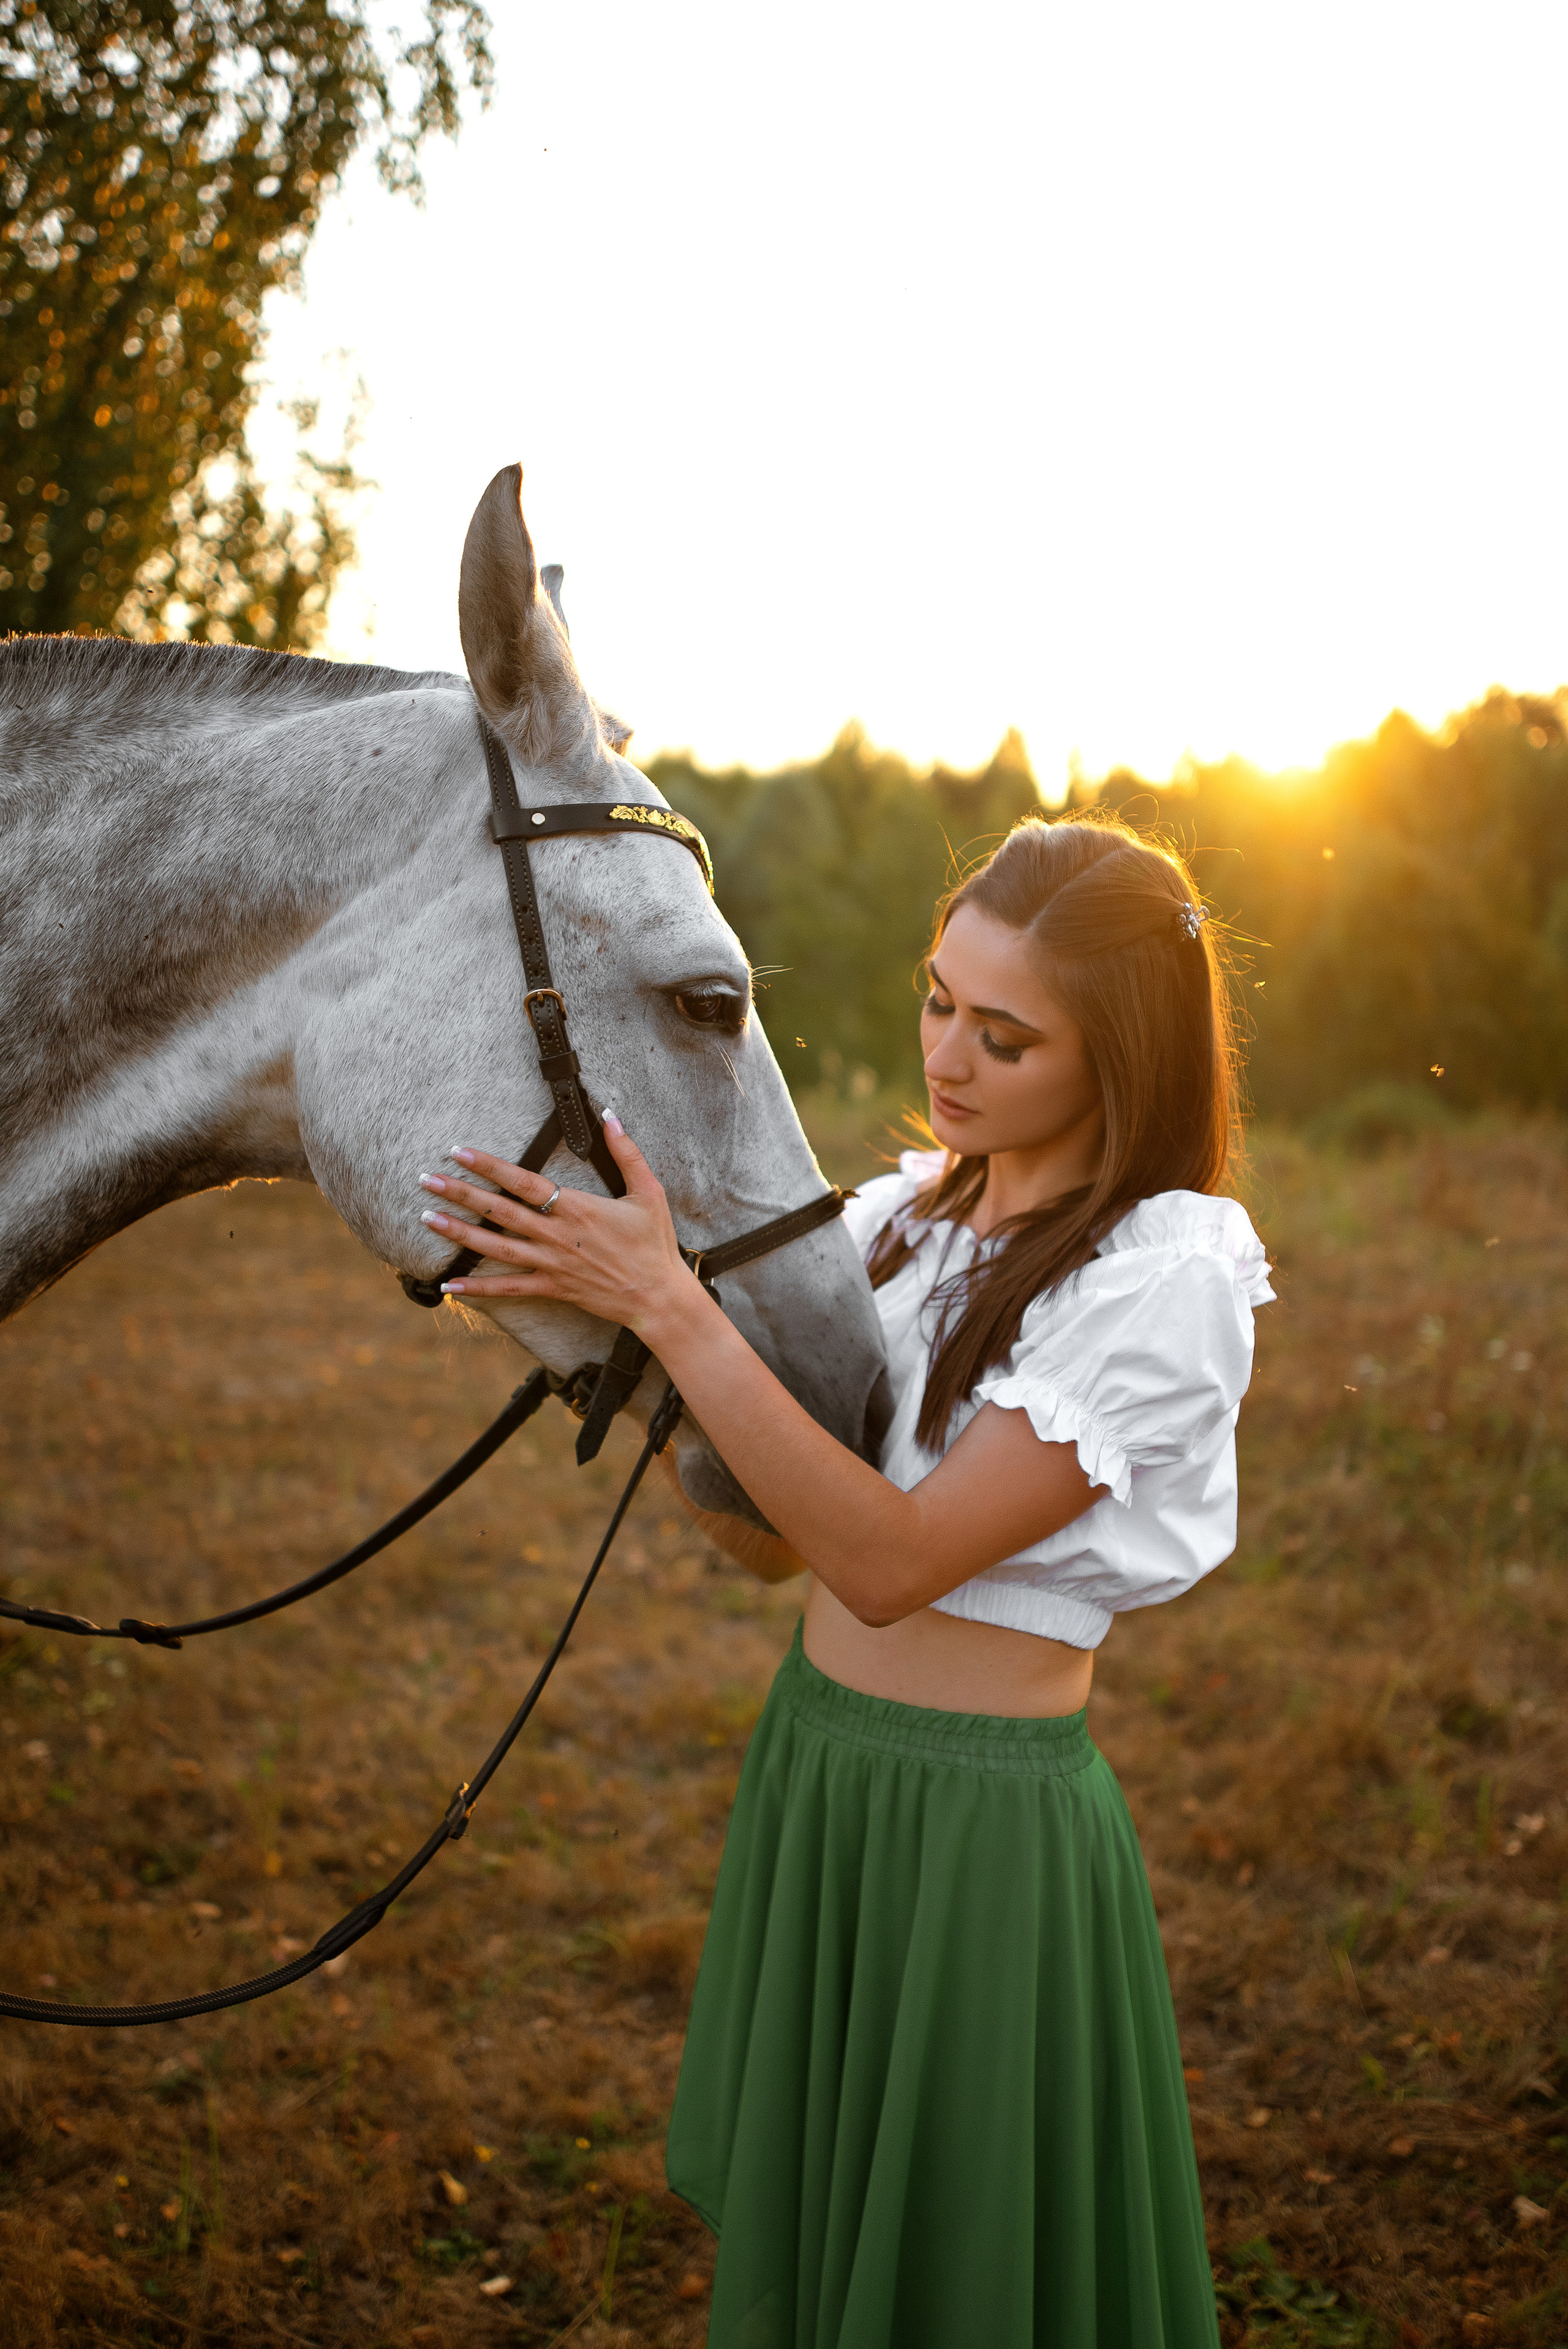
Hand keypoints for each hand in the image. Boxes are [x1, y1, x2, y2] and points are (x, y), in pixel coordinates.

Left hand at [417, 1118, 697, 1339]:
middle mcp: (556, 1235)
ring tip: (427, 1219)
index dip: (488, 1165)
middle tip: (426, 1180)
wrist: (658, 1297)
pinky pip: (508, 1288)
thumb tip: (610, 1115)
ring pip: (495, 1248)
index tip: (458, 1151)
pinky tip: (448, 1287)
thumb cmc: (654, 1243)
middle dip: (460, 1194)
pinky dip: (477, 1288)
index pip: (522, 1182)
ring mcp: (550, 1264)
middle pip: (499, 1211)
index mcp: (576, 1207)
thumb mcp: (648, 1191)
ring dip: (459, 1233)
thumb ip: (626, 1152)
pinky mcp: (551, 1288)